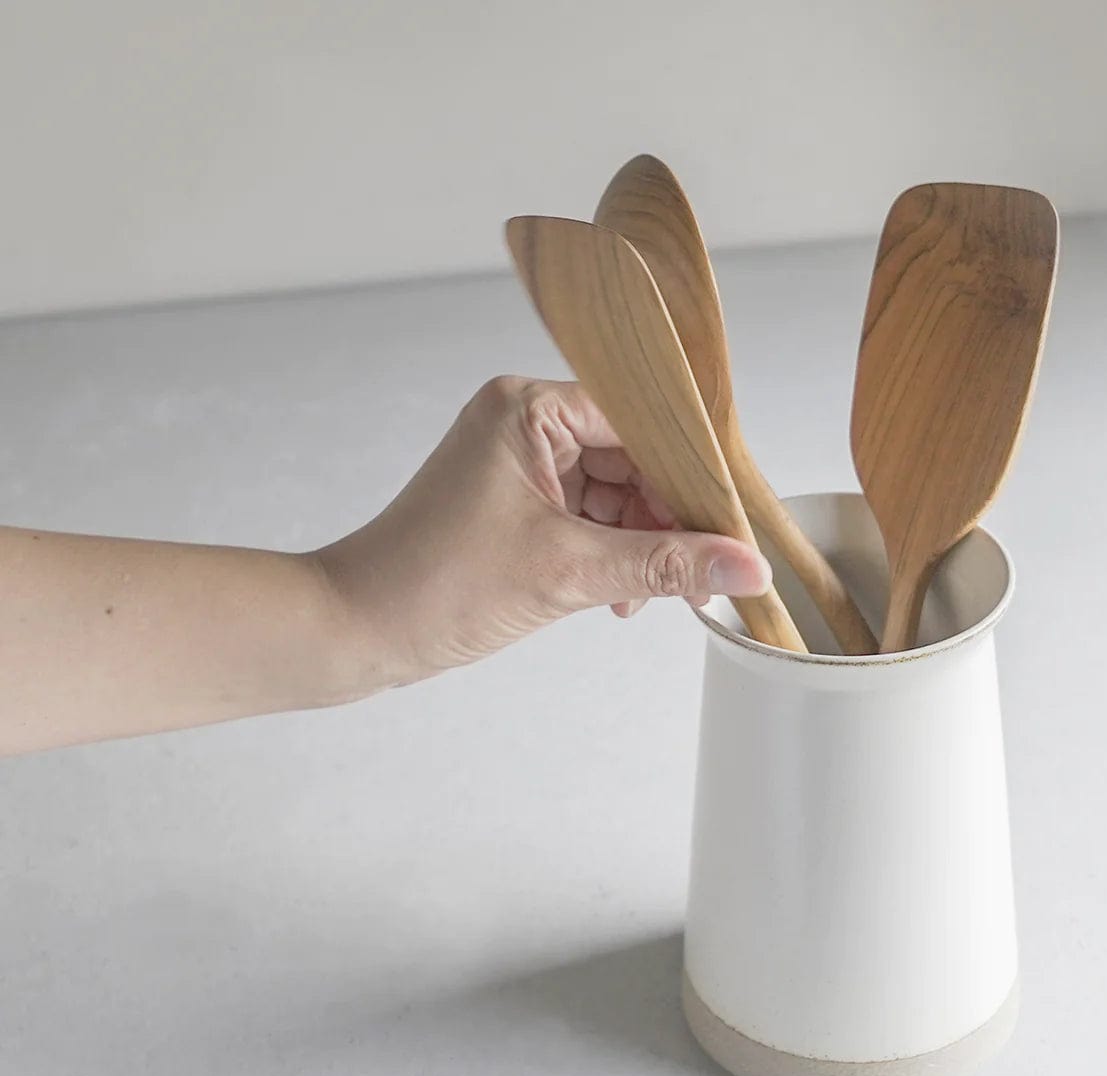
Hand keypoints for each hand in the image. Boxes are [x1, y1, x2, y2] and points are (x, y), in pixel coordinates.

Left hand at [315, 376, 771, 685]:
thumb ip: (665, 564)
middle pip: (634, 458)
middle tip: (700, 573)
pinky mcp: (516, 503)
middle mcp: (524, 422)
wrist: (355, 630)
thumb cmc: (434, 585)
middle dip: (667, 519)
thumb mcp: (568, 573)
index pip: (641, 423)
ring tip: (656, 594)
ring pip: (616, 493)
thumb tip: (745, 566)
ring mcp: (519, 463)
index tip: (729, 524)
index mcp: (528, 408)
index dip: (689, 475)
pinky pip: (589, 517)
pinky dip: (613, 554)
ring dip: (643, 544)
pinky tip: (621, 596)